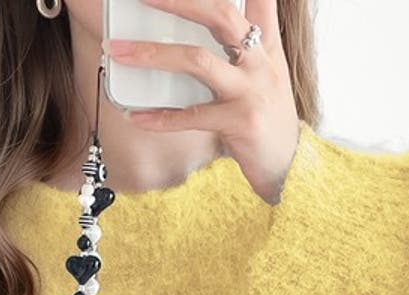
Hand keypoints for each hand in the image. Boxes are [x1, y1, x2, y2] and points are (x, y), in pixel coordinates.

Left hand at [105, 0, 300, 204]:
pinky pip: (193, 116)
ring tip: (119, 51)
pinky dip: (161, 117)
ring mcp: (251, 90)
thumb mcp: (265, 74)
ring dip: (153, 54)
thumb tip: (197, 32)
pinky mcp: (241, 122)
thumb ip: (242, 47)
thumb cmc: (266, 119)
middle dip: (179, 2)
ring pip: (198, 61)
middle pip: (220, 15)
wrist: (288, 165)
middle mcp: (259, 61)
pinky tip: (137, 116)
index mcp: (265, 45)